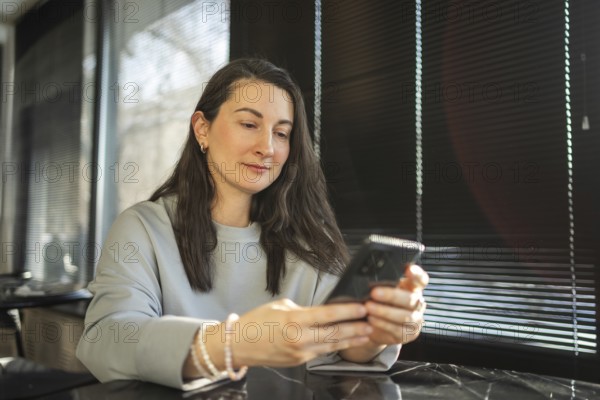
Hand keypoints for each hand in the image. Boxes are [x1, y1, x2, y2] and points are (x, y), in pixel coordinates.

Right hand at [224, 299, 372, 367]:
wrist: (238, 345)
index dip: (347, 312)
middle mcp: (299, 339)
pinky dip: (335, 346)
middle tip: (372, 321)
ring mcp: (300, 353)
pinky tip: (346, 341)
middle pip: (335, 333)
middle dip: (356, 327)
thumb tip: (320, 312)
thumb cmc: (255, 322)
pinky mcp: (299, 362)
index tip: (362, 307)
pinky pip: (321, 352)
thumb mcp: (280, 306)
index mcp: (294, 321)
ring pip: (332, 345)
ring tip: (366, 333)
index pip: (327, 315)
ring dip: (350, 339)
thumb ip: (303, 309)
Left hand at [364, 264, 428, 344]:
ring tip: (368, 307)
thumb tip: (368, 274)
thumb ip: (382, 281)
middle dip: (391, 296)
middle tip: (374, 293)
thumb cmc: (379, 301)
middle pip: (410, 299)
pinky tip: (371, 320)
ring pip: (405, 316)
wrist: (375, 325)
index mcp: (413, 288)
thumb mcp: (381, 288)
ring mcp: (415, 320)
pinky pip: (397, 330)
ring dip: (385, 312)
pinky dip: (383, 324)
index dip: (416, 274)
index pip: (421, 279)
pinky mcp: (409, 334)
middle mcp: (417, 303)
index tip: (408, 269)